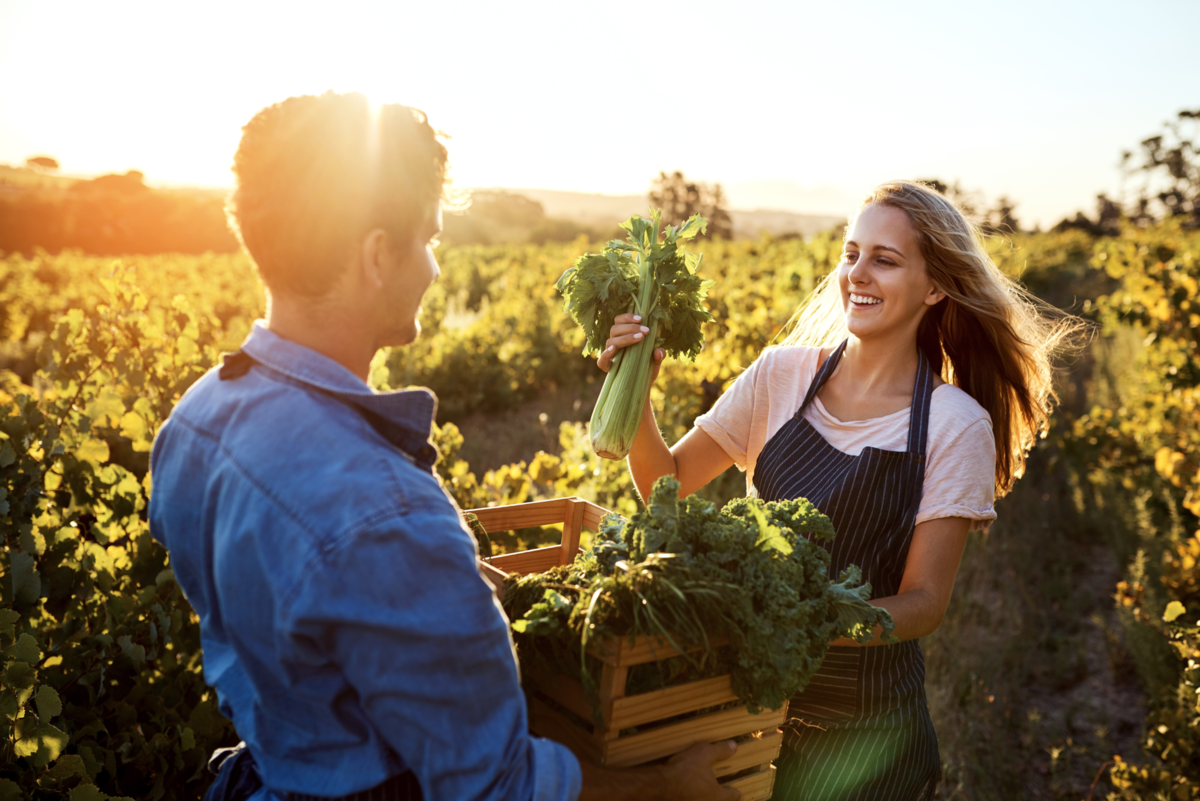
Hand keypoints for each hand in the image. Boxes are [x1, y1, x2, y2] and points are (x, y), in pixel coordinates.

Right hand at [578, 739, 739, 800]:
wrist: (661, 785)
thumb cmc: (686, 770)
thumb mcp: (704, 754)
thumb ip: (720, 751)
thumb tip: (734, 746)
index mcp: (716, 794)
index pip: (730, 795)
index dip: (735, 793)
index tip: (739, 794)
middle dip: (720, 799)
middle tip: (721, 797)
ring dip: (704, 799)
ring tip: (703, 795)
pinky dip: (690, 798)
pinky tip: (686, 795)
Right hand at [597, 313, 664, 381]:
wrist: (644, 386)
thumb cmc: (648, 369)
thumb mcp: (657, 361)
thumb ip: (660, 355)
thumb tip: (658, 351)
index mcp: (623, 337)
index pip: (619, 321)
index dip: (627, 317)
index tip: (641, 318)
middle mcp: (614, 344)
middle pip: (615, 329)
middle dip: (631, 327)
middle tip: (646, 331)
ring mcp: (610, 356)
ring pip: (610, 340)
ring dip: (625, 337)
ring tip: (640, 338)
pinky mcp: (607, 368)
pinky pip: (601, 360)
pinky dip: (606, 354)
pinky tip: (614, 349)